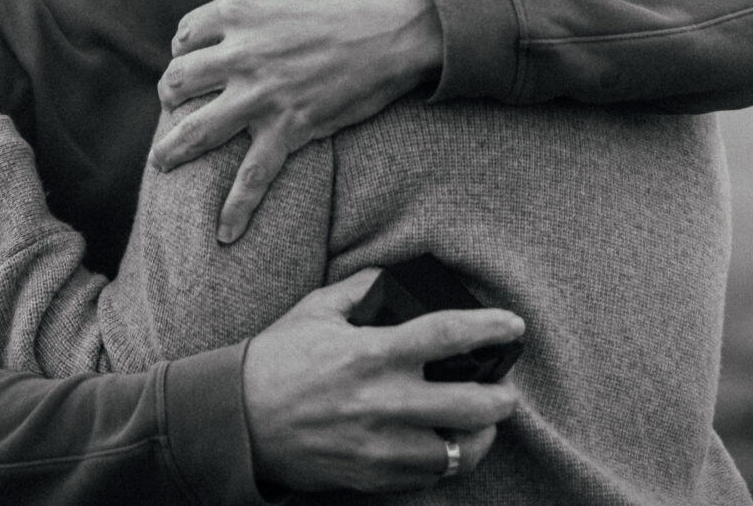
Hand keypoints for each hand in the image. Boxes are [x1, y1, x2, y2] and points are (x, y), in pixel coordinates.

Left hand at [148, 0, 443, 241]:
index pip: (186, 35)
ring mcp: (263, 95)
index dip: (185, 48)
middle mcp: (240, 55)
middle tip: (173, 105)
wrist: (404, 22)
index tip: (192, 57)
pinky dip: (238, 208)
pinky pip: (254, 175)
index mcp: (239, 11)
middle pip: (178, 82)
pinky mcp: (292, 128)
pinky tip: (224, 233)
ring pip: (199, 129)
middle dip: (171, 95)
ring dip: (175, 148)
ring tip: (161, 162)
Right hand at [243, 269, 521, 491]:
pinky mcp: (373, 476)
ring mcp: (381, 445)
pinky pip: (428, 476)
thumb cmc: (276, 361)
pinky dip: (445, 460)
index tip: (514, 326)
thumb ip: (359, 289)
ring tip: (483, 424)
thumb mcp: (315, 311)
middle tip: (507, 391)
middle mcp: (385, 402)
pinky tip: (445, 445)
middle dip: (502, 398)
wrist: (237, 421)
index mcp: (373, 354)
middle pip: (471, 405)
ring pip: (458, 451)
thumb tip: (390, 275)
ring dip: (480, 436)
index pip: (449, 336)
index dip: (490, 328)